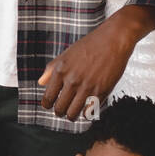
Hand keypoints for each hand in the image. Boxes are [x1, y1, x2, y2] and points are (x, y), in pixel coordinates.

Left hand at [37, 6, 154, 120]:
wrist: (113, 39)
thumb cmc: (90, 45)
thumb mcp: (66, 54)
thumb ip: (51, 70)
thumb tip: (41, 83)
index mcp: (61, 70)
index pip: (48, 97)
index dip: (47, 105)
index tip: (50, 106)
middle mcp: (72, 80)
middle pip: (59, 108)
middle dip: (59, 112)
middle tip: (62, 111)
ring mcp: (87, 87)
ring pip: (73, 113)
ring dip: (71, 116)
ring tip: (73, 113)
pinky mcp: (101, 91)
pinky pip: (89, 111)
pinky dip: (86, 113)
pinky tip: (86, 109)